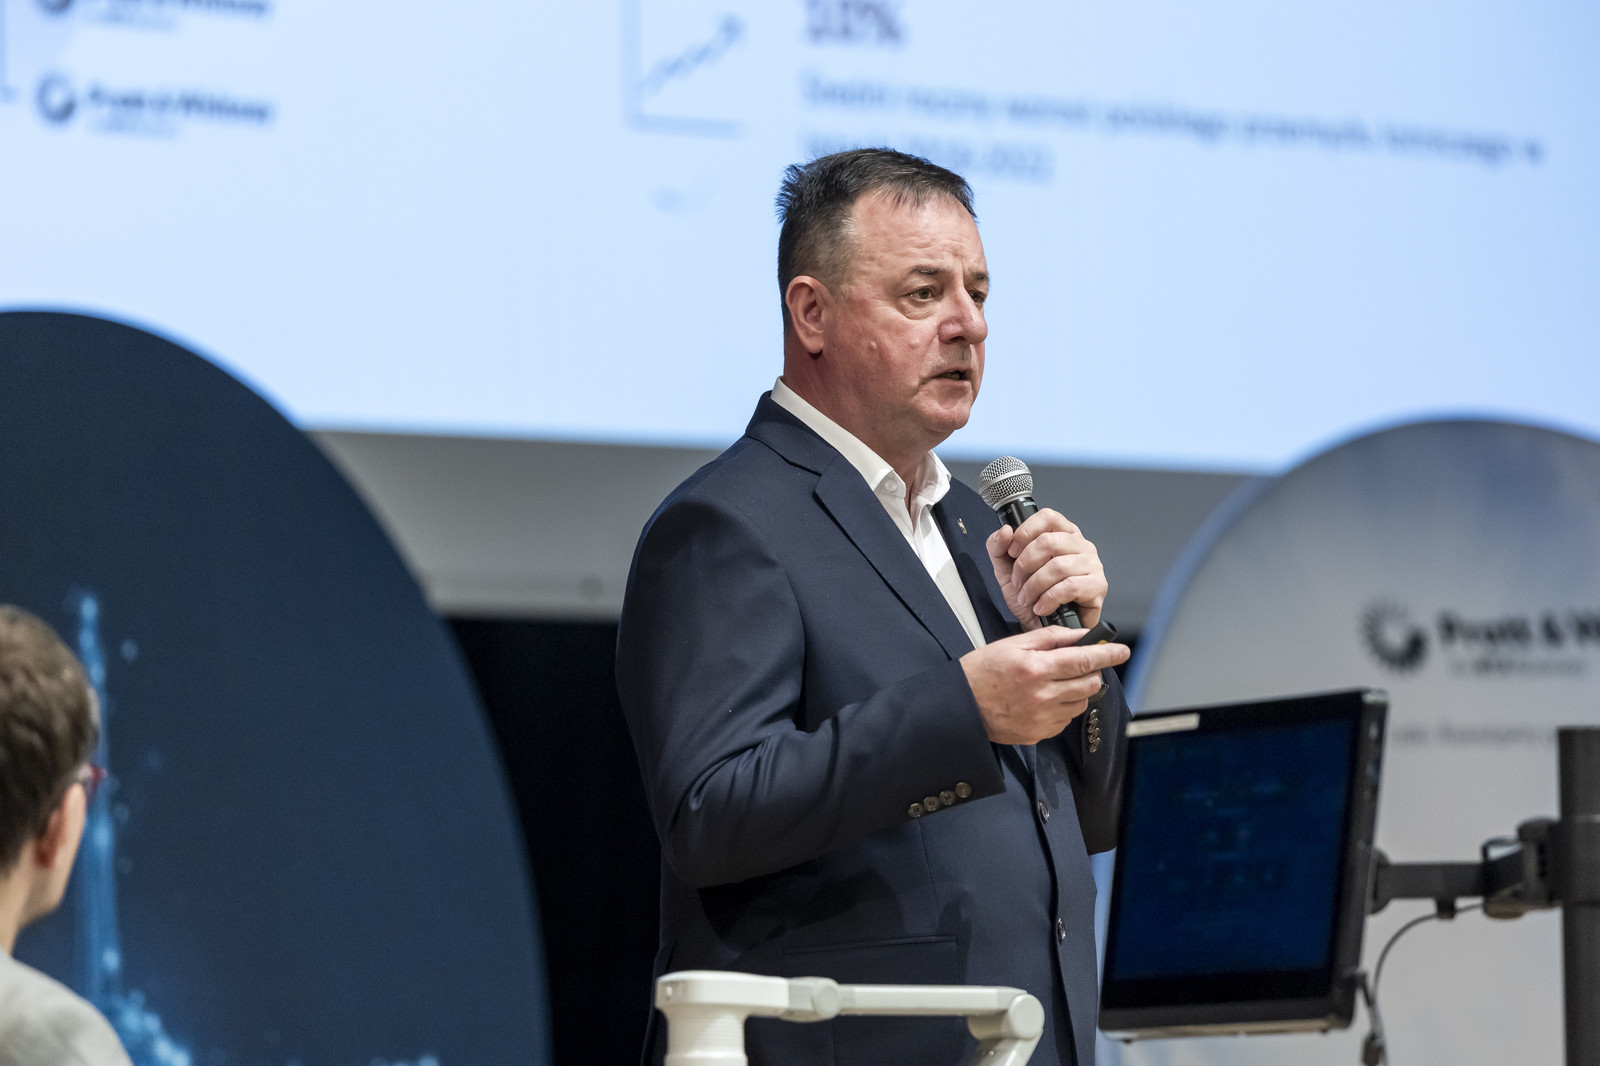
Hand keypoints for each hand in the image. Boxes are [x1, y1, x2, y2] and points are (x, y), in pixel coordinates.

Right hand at [960, 626, 1129, 744]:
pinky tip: (1044, 700)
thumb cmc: (983, 672)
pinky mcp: (1039, 733)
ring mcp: (1041, 717)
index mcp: (1036, 668)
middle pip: (1089, 684)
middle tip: (1081, 665)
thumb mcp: (1013, 644)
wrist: (961, 705)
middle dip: (1092, 672)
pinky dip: (1062, 707)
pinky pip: (1065, 719)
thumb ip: (1050, 637)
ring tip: (1056, 683)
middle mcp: (1042, 695)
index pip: (1084, 660)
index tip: (1121, 651)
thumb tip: (1080, 635)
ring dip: (1077, 691)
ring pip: (1081, 702)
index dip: (1107, 655)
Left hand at [986, 509, 1107, 629]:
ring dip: (1034, 586)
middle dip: (1025, 566)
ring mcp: (1092, 564)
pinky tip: (1041, 606)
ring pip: (1057, 566)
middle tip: (1018, 583)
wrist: (1041, 627)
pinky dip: (1049, 599)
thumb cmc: (1030, 597)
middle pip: (1048, 541)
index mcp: (1062, 534)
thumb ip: (998, 547)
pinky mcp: (1097, 586)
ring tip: (1027, 598)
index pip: (1047, 517)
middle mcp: (1080, 545)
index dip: (1025, 532)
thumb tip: (1004, 531)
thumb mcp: (1005, 570)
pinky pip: (1070, 587)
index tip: (1012, 552)